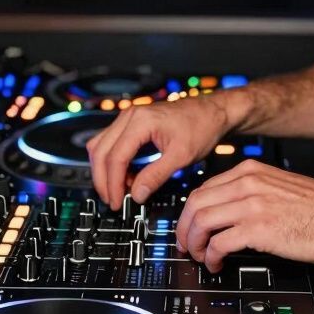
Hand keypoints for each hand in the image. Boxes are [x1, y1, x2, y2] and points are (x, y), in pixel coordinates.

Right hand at [86, 94, 234, 209]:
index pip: (115, 157)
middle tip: (113, 201)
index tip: (117, 202)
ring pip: (100, 145)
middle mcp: (130, 115)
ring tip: (120, 190)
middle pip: (100, 151)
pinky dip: (113, 161)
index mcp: (140, 121)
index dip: (113, 184)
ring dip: (105, 170)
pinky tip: (126, 176)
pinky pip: (111, 142)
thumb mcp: (181, 156)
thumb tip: (136, 195)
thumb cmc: (202, 126)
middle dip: (103, 179)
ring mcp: (129, 117)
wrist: (213, 110)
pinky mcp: (132, 122)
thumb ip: (156, 176)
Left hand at [175, 159, 313, 272]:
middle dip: (184, 228)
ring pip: (202, 221)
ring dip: (194, 243)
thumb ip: (255, 192)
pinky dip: (211, 256)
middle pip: (196, 203)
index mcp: (252, 171)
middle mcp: (248, 183)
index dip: (191, 211)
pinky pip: (219, 242)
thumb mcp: (281, 187)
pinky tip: (216, 263)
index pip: (205, 187)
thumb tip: (233, 210)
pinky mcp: (258, 228)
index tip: (189, 225)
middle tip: (185, 245)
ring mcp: (252, 204)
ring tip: (199, 257)